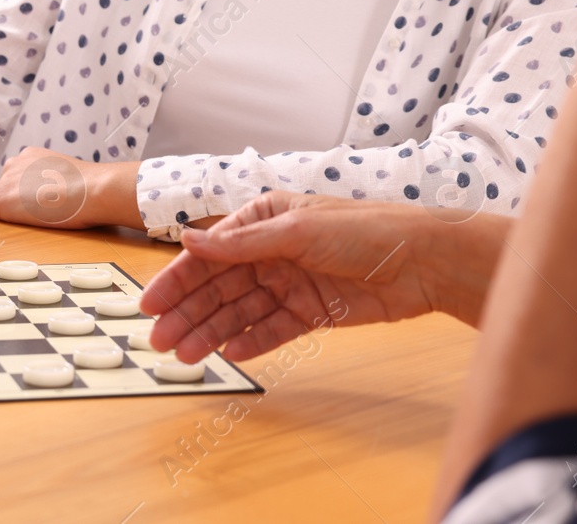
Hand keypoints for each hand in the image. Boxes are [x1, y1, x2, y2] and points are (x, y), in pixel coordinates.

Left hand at [0, 148, 140, 229]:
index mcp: (32, 155)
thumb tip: (69, 193)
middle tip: (34, 216)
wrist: (91, 190)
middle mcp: (15, 163)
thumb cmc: (91, 187)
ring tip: (22, 223)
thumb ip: (61, 181)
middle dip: (14, 200)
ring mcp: (6, 182)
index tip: (34, 203)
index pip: (19, 175)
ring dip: (3, 210)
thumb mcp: (73, 176)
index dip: (25, 191)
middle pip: (6, 186)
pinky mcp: (0, 200)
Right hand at [140, 192, 501, 363]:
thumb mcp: (297, 229)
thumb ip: (241, 242)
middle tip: (159, 341)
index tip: (149, 304)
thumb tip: (189, 239)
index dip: (176, 278)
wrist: (427, 261)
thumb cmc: (366, 229)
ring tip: (187, 357)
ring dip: (211, 332)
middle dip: (186, 313)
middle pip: (217, 286)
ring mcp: (289, 282)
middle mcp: (270, 251)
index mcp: (261, 220)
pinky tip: (230, 354)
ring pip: (239, 311)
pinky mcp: (311, 312)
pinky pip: (272, 329)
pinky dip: (250, 342)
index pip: (208, 253)